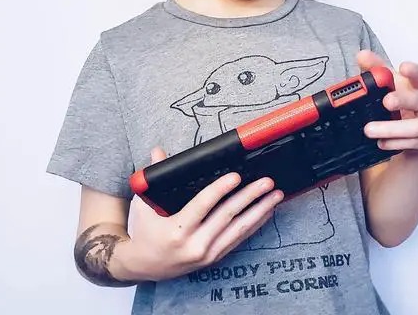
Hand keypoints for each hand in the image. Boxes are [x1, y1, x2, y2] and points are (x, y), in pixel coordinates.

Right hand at [115, 147, 283, 281]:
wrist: (142, 267)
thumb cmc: (144, 231)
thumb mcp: (144, 204)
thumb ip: (153, 176)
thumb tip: (158, 151)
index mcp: (176, 230)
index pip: (202, 206)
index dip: (220, 190)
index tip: (236, 176)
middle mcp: (194, 245)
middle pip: (227, 216)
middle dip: (250, 196)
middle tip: (267, 182)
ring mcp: (207, 254)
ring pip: (239, 229)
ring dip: (260, 210)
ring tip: (275, 195)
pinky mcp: (214, 258)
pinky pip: (239, 239)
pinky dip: (255, 224)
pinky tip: (267, 211)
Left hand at [357, 51, 417, 154]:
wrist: (410, 134)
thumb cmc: (403, 104)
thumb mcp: (389, 85)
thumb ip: (376, 68)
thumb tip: (362, 55)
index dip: (414, 71)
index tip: (403, 67)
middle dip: (402, 100)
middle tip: (385, 101)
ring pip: (417, 127)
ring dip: (392, 129)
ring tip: (370, 130)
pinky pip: (415, 143)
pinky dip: (396, 143)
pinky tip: (381, 143)